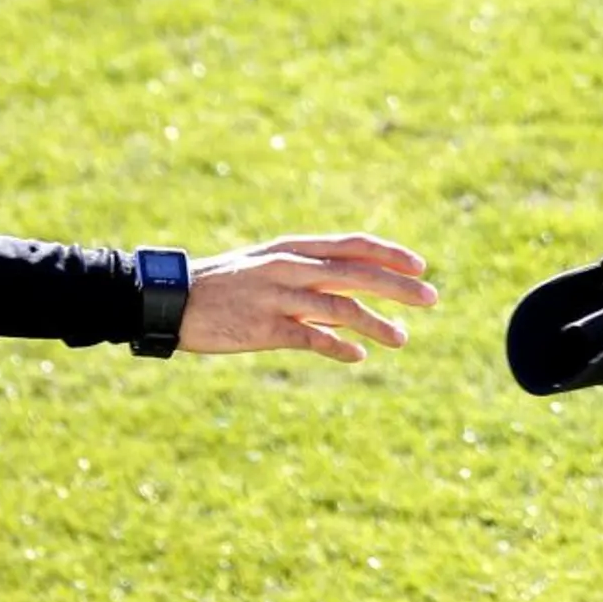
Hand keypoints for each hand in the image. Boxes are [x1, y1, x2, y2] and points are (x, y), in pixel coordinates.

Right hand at [177, 233, 436, 362]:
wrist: (171, 301)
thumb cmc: (227, 286)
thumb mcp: (272, 268)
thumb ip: (313, 278)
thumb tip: (355, 297)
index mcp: (294, 249)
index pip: (354, 245)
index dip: (390, 254)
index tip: (421, 266)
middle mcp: (290, 267)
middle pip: (357, 274)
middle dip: (399, 287)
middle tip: (431, 299)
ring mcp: (277, 296)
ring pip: (341, 308)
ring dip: (377, 325)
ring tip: (402, 339)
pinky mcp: (264, 326)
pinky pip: (312, 337)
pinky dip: (339, 347)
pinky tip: (358, 356)